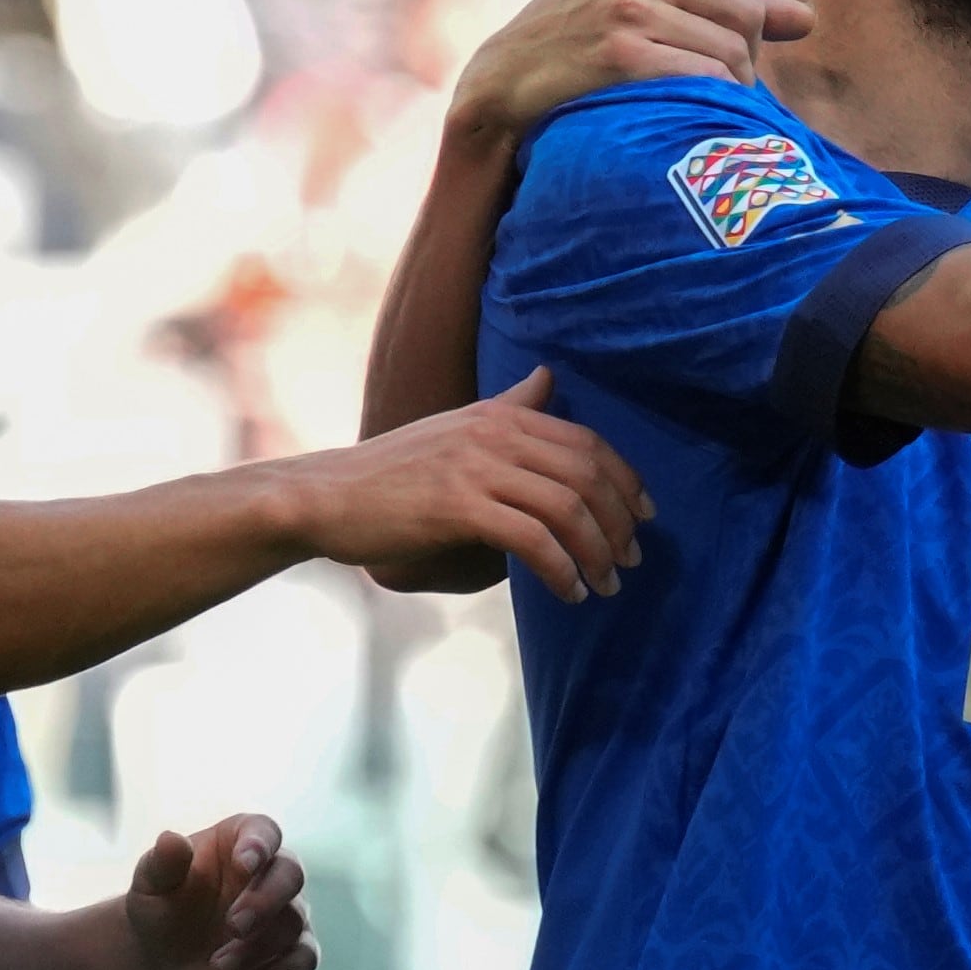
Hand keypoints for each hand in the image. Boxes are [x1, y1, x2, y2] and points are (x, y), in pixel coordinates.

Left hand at [122, 813, 319, 969]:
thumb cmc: (161, 904)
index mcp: (240, 840)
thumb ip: (162, 862)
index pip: (263, 831)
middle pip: (291, 875)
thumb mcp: (151, 883)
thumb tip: (170, 840)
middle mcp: (272, 870)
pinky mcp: (291, 949)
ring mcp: (286, 910)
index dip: (259, 844)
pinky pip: (305, 959)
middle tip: (234, 926)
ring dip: (257, 948)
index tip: (244, 863)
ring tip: (217, 966)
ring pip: (293, 923)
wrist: (165, 952)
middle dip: (266, 901)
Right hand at [297, 367, 652, 599]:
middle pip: (587, 473)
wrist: (325, 495)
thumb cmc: (392, 472)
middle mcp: (494, 433)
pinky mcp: (457, 505)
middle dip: (620, 521)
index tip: (646, 516)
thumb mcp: (457, 428)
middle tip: (632, 561)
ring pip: (566, 507)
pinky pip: (531, 538)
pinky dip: (560, 569)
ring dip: (596, 552)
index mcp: (500, 414)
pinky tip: (568, 592)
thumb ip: (509, 408)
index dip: (626, 481)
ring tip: (606, 584)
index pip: (587, 443)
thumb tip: (548, 377)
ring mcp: (475, 467)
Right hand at [449, 0, 813, 141]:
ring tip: (688, 108)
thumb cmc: (581, 43)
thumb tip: (807, 18)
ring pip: (731, 56)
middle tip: (706, 96)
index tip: (702, 66)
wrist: (503, 83)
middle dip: (741, 68)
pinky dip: (703, 104)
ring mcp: (629, 4)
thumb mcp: (647, 3)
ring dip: (723, 94)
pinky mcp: (621, 50)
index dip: (741, 43)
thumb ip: (727, 4)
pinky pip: (704, 80)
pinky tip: (675, 116)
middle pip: (747, 23)